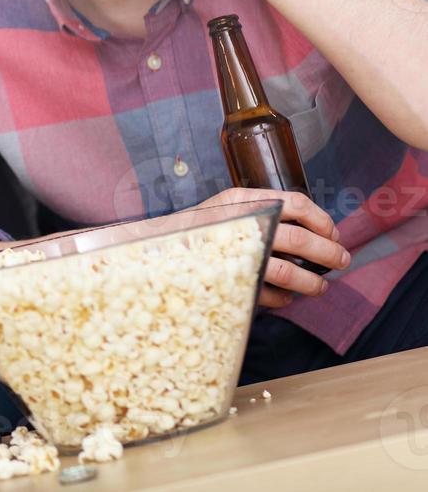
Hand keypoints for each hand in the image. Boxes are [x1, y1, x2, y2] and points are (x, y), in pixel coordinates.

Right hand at [190, 187, 350, 307]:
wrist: (158, 252)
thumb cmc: (201, 230)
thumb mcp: (228, 207)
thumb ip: (262, 211)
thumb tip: (314, 231)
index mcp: (242, 201)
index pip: (295, 204)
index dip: (321, 221)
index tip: (333, 234)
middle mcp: (239, 225)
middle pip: (297, 240)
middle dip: (327, 253)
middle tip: (341, 261)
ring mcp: (234, 256)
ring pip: (287, 273)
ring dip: (311, 283)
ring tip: (319, 287)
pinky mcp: (230, 282)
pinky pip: (268, 294)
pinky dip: (283, 299)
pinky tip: (285, 297)